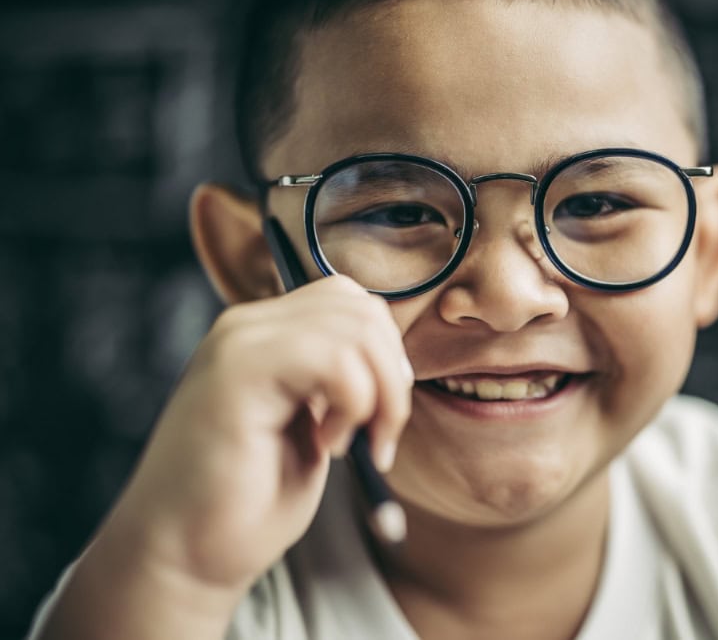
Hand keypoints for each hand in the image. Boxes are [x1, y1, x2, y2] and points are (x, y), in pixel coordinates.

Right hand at [102, 274, 410, 595]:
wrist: (183, 556)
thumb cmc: (250, 502)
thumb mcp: (315, 425)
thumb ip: (344, 379)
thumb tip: (395, 359)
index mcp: (266, 334)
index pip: (352, 302)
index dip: (386, 357)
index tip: (381, 421)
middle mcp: (248, 325)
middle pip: (361, 307)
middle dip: (393, 376)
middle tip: (378, 439)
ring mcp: (239, 341)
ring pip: (356, 327)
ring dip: (378, 395)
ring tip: (347, 446)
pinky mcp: (237, 369)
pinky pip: (334, 358)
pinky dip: (355, 404)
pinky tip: (325, 445)